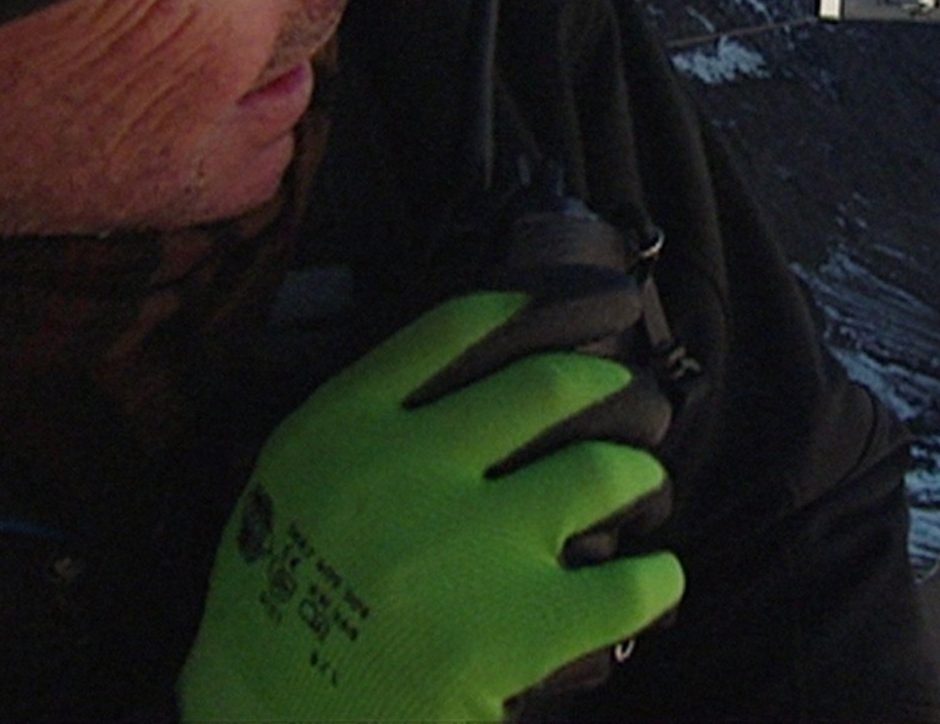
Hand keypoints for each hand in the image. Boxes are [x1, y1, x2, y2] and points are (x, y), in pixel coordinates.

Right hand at [179, 293, 683, 722]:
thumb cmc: (283, 612)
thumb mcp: (294, 490)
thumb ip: (370, 429)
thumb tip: (482, 375)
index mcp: (337, 432)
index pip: (449, 332)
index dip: (517, 312)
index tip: (552, 312)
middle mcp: (403, 471)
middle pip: (545, 386)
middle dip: (604, 385)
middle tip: (624, 396)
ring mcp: (464, 546)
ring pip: (601, 470)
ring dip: (636, 475)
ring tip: (639, 487)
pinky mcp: (514, 626)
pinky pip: (630, 583)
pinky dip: (656, 580)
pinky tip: (655, 581)